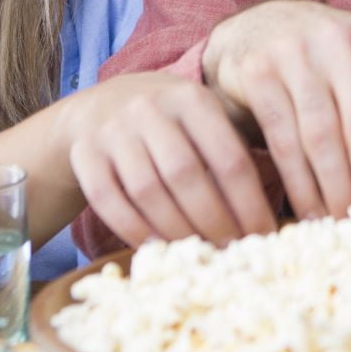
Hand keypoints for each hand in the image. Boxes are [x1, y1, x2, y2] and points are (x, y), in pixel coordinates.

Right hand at [65, 70, 277, 247]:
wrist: (99, 106)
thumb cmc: (169, 121)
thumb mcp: (203, 117)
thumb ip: (232, 151)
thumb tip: (266, 214)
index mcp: (191, 98)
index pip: (229, 156)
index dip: (249, 202)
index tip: (265, 235)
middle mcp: (150, 107)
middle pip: (186, 175)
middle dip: (214, 221)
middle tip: (232, 252)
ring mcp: (112, 129)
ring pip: (147, 190)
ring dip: (176, 230)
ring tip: (199, 253)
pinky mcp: (84, 152)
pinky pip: (107, 199)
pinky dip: (133, 229)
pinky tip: (155, 247)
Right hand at [202, 0, 350, 219]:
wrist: (259, 26)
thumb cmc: (324, 66)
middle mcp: (346, 43)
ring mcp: (299, 52)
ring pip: (324, 137)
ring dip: (334, 191)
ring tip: (340, 227)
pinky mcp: (259, 71)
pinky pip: (283, 138)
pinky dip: (298, 182)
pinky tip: (306, 211)